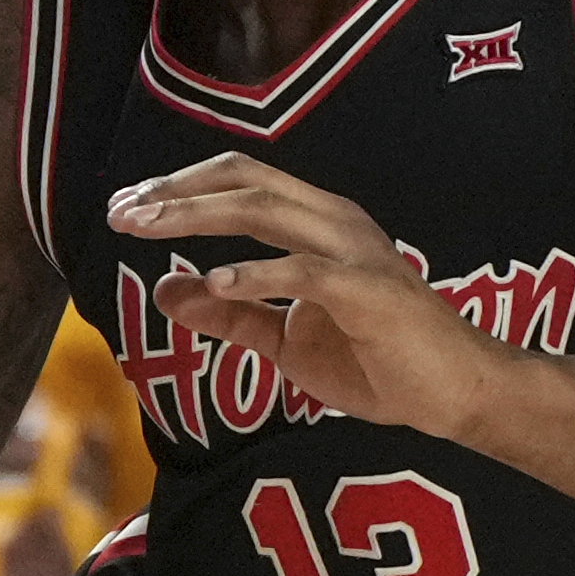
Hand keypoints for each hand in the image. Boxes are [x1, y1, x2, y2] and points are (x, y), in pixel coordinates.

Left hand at [111, 154, 517, 439]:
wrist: (454, 394)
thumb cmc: (379, 362)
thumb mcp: (286, 341)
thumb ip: (230, 314)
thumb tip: (165, 289)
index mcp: (318, 225)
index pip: (240, 181)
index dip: (179, 189)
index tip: (127, 209)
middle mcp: (335, 222)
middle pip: (244, 181)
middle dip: (175, 193)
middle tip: (120, 213)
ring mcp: (354, 252)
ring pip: (266, 210)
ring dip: (198, 217)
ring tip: (146, 230)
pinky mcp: (368, 291)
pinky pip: (304, 271)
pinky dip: (255, 273)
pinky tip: (213, 282)